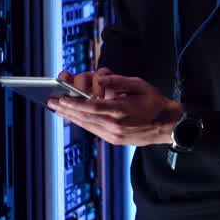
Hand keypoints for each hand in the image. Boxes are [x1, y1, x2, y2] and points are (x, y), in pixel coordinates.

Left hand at [48, 73, 182, 145]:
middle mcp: (114, 125)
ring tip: (59, 110)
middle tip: (52, 103)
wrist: (167, 125)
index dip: (73, 103)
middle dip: (66, 109)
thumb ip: (118, 81)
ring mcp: (113, 135)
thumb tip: (100, 79)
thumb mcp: (140, 85)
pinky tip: (75, 118)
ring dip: (71, 117)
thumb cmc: (155, 103)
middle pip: (84, 117)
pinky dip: (82, 123)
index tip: (60, 98)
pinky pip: (93, 130)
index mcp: (120, 111)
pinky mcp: (114, 140)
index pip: (90, 106)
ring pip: (86, 125)